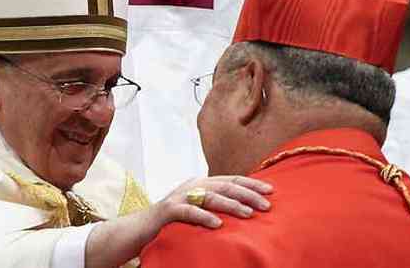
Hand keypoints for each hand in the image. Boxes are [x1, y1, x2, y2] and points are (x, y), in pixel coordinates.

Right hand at [154, 176, 272, 228]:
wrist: (139, 228)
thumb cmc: (172, 222)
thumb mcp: (197, 210)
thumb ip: (216, 206)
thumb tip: (246, 210)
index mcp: (201, 184)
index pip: (230, 180)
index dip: (251, 184)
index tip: (271, 191)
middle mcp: (192, 186)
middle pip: (224, 186)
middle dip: (247, 194)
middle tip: (266, 204)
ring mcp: (179, 197)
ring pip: (209, 196)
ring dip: (231, 205)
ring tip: (248, 213)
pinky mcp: (168, 210)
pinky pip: (188, 212)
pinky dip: (204, 217)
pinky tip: (218, 224)